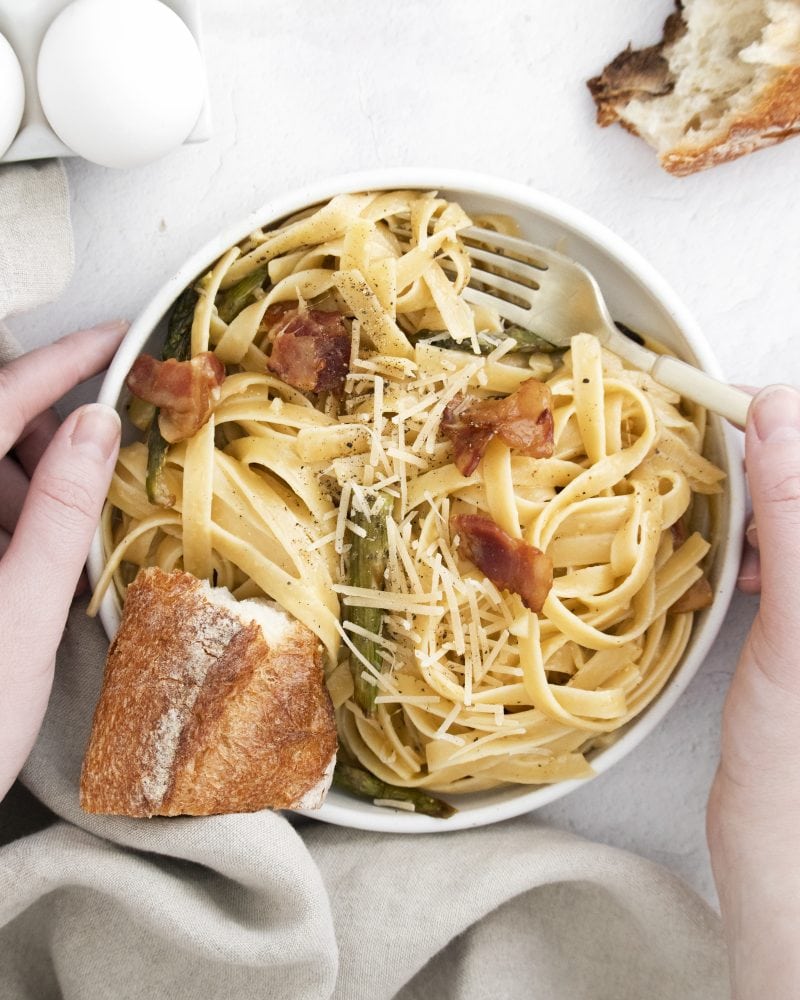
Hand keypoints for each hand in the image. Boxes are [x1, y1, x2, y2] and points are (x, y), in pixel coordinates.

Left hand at [0, 322, 125, 800]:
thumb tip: (99, 423)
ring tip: (77, 523)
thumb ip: (59, 509)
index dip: (59, 361)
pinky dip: (15, 518)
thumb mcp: (24, 610)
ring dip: (32, 480)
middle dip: (50, 429)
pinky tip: (42, 555)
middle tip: (111, 453)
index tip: (115, 336)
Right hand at [707, 385, 799, 998]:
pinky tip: (745, 564)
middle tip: (721, 452)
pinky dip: (768, 545)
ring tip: (732, 511)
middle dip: (778, 461)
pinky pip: (794, 559)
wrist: (793, 858)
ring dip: (771, 500)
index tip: (735, 407)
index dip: (792, 422)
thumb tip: (779, 416)